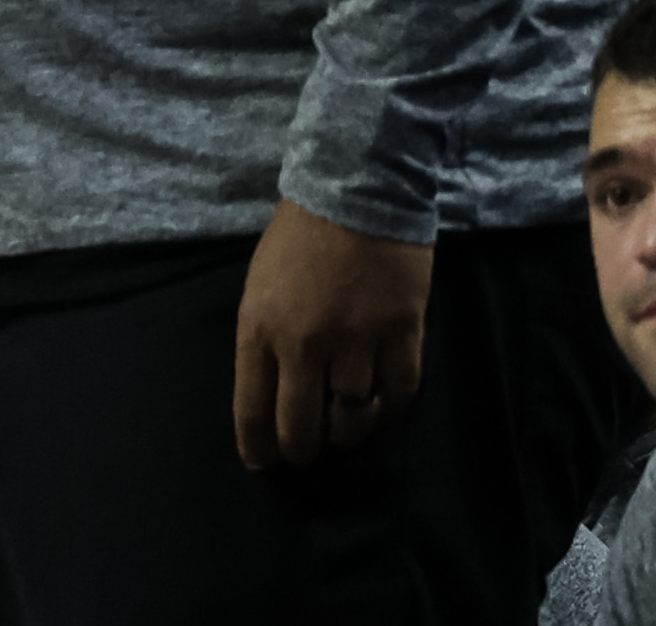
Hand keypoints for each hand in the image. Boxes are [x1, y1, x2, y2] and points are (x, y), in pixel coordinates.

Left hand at [232, 198, 430, 468]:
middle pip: (303, 427)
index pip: (253, 408)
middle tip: (308, 450)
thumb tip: (274, 392)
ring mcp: (356, 341)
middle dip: (304, 449)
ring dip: (349, 428)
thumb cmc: (297, 239)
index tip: (263, 462)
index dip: (258, 446)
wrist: (354, 193)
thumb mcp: (259, 288)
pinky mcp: (402, 334)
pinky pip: (399, 393)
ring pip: (353, 417)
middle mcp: (303, 344)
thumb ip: (265, 340)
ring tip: (346, 423)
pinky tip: (382, 400)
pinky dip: (390, 406)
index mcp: (258, 329)